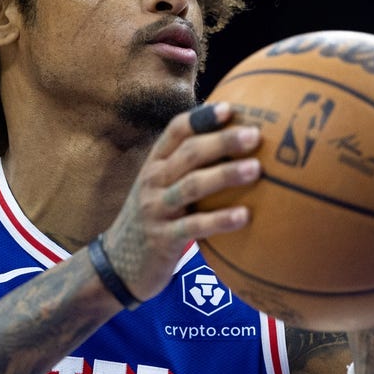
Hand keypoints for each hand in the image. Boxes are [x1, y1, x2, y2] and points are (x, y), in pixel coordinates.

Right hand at [100, 102, 261, 302]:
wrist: (117, 265)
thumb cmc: (154, 221)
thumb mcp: (162, 190)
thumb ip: (189, 170)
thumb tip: (238, 150)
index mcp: (155, 164)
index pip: (175, 131)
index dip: (202, 117)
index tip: (230, 108)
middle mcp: (153, 181)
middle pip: (189, 153)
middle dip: (222, 141)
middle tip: (255, 134)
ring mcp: (156, 209)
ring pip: (191, 186)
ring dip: (225, 175)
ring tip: (256, 169)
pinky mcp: (162, 239)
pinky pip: (194, 226)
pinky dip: (220, 220)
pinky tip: (245, 216)